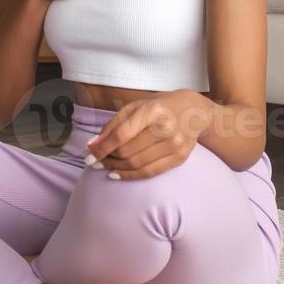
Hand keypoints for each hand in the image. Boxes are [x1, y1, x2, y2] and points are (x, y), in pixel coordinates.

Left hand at [83, 93, 211, 179]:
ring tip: (105, 166)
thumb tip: (92, 146)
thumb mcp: (136, 106)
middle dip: (107, 158)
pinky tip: (117, 173)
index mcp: (152, 110)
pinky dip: (130, 176)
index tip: (88, 156)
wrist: (194, 112)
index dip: (102, 148)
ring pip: (136, 164)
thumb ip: (113, 125)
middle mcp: (166, 128)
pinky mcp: (180, 158)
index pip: (121, 135)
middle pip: (127, 152)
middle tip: (95, 160)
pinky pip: (149, 173)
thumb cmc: (159, 107)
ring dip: (115, 168)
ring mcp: (175, 144)